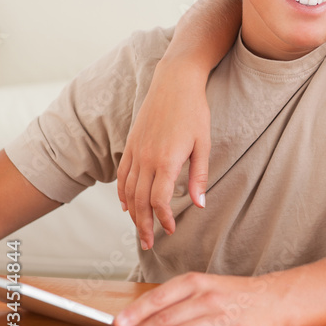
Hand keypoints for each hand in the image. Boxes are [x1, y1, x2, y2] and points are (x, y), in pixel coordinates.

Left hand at [109, 272, 279, 325]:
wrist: (273, 299)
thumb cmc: (230, 295)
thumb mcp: (203, 287)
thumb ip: (175, 301)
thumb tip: (138, 319)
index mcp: (196, 283)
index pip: (161, 297)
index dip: (137, 311)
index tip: (117, 325)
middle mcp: (208, 297)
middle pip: (168, 317)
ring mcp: (224, 316)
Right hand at [117, 60, 211, 249]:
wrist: (175, 81)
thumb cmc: (194, 111)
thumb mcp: (203, 143)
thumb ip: (199, 176)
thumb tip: (200, 205)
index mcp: (166, 160)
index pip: (159, 201)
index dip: (163, 219)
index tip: (170, 230)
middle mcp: (146, 159)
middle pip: (140, 201)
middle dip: (144, 225)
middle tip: (148, 244)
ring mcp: (136, 151)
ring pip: (129, 191)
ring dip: (132, 214)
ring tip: (139, 230)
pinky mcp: (131, 143)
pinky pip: (122, 175)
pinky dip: (122, 193)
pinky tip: (126, 205)